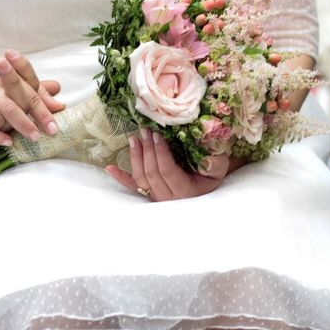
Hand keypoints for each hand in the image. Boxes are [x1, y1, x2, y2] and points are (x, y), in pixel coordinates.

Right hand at [0, 50, 64, 152]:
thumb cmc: (0, 76)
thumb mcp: (22, 80)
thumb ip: (40, 95)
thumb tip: (61, 107)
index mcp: (12, 80)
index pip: (31, 96)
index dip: (43, 113)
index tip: (53, 129)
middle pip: (8, 107)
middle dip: (21, 123)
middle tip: (34, 136)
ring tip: (8, 143)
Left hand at [105, 129, 229, 200]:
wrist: (207, 187)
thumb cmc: (212, 175)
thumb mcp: (220, 169)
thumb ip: (216, 164)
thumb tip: (207, 160)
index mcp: (185, 191)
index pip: (167, 170)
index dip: (160, 153)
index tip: (157, 135)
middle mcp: (169, 198)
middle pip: (151, 172)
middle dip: (147, 150)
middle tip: (145, 131)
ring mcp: (157, 197)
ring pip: (141, 178)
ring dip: (135, 157)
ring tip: (134, 139)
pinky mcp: (150, 194)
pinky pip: (133, 187)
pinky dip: (121, 177)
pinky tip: (109, 168)